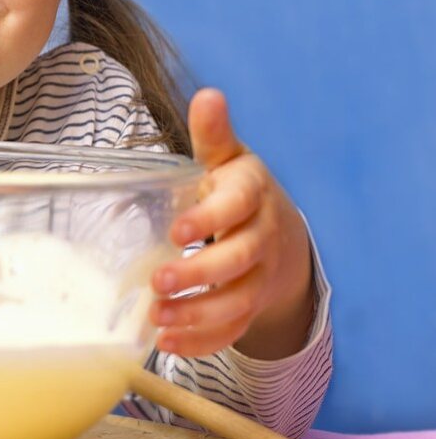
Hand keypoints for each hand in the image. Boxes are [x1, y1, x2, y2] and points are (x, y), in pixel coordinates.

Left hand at [149, 88, 314, 359]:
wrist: (282, 238)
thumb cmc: (237, 192)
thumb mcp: (228, 159)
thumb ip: (213, 134)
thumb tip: (208, 95)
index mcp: (251, 196)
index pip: (237, 206)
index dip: (210, 218)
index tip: (177, 230)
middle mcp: (261, 238)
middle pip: (238, 260)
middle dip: (199, 274)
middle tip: (158, 281)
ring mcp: (260, 277)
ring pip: (237, 301)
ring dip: (198, 314)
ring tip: (157, 319)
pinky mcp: (251, 308)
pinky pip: (233, 329)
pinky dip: (203, 341)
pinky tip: (168, 343)